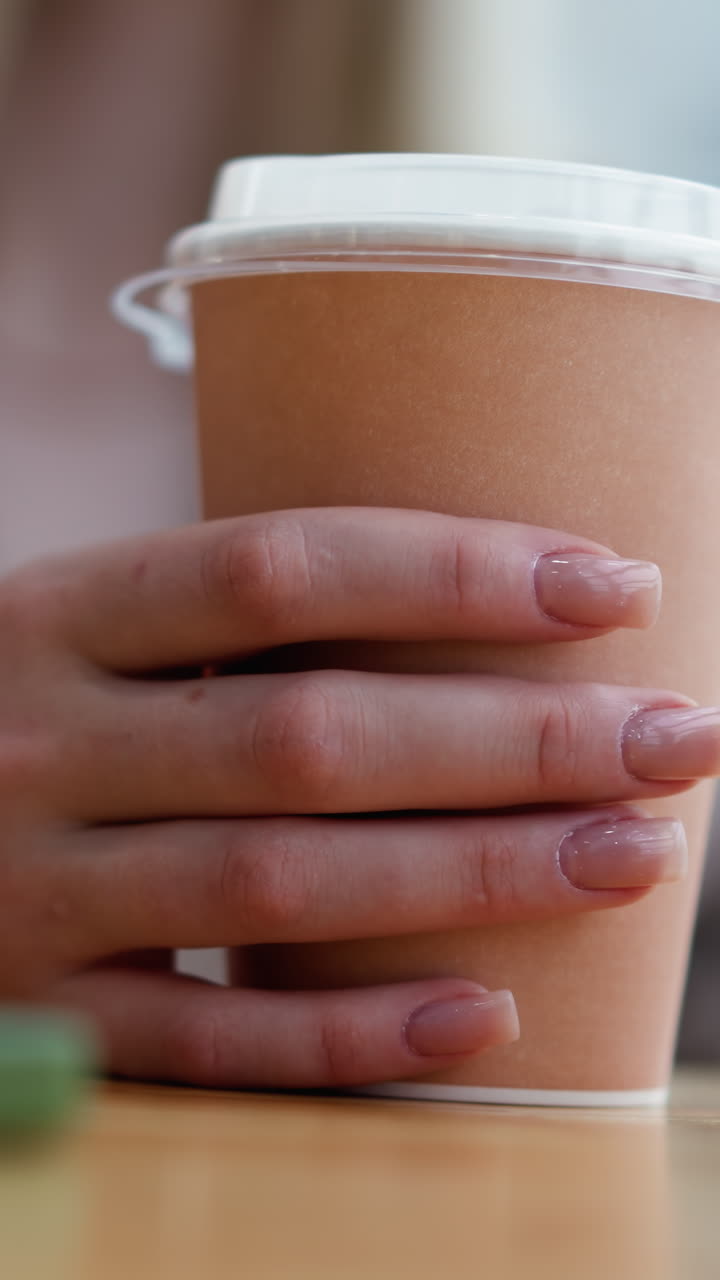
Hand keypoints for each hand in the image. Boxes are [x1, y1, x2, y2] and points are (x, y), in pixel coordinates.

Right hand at [0, 508, 713, 1088]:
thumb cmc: (23, 707)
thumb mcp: (91, 634)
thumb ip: (231, 626)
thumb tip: (471, 611)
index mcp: (62, 613)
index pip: (277, 568)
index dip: (453, 574)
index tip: (612, 585)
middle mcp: (43, 743)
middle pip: (310, 735)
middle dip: (516, 739)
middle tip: (677, 737)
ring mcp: (35, 888)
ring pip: (279, 884)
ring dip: (474, 872)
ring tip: (630, 854)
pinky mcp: (42, 1012)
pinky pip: (208, 1040)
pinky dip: (348, 1038)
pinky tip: (483, 1015)